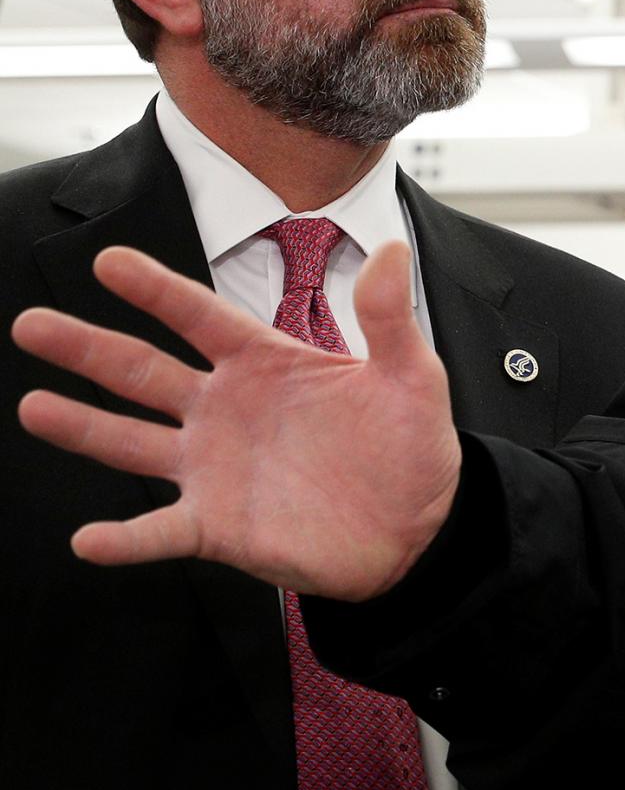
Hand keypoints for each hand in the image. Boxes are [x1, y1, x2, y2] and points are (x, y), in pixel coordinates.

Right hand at [13, 243, 461, 600]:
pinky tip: (88, 539)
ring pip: (131, 442)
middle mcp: (224, 410)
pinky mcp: (217, 526)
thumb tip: (388, 249)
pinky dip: (125, 539)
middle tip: (30, 325)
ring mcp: (212, 468)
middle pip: (142, 372)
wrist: (420, 527)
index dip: (157, 289)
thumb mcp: (412, 377)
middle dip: (87, 348)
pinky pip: (160, 532)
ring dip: (82, 428)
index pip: (201, 317)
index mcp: (266, 364)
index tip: (110, 261)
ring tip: (33, 407)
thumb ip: (388, 318)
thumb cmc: (409, 445)